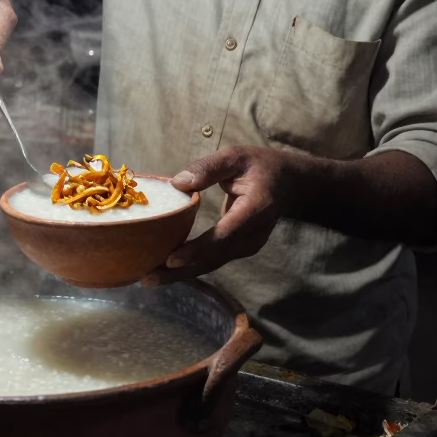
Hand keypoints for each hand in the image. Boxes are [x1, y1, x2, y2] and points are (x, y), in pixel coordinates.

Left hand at [141, 146, 291, 284]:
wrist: (288, 184)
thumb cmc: (259, 166)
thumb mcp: (235, 156)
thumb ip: (208, 168)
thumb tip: (177, 183)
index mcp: (256, 209)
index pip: (225, 234)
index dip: (198, 249)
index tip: (172, 259)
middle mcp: (254, 234)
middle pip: (215, 257)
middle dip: (181, 271)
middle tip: (147, 278)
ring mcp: (249, 245)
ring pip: (213, 263)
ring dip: (181, 274)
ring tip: (149, 279)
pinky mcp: (240, 249)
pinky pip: (213, 260)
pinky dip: (190, 267)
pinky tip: (166, 271)